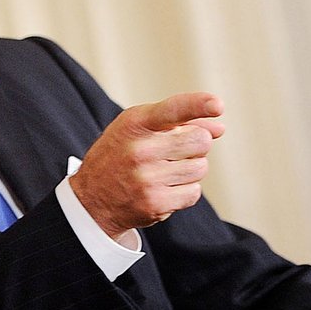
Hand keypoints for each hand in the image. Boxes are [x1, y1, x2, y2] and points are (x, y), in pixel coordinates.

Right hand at [69, 92, 224, 238]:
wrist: (91, 199)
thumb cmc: (120, 155)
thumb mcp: (138, 129)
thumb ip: (178, 122)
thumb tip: (219, 128)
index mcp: (134, 124)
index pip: (172, 110)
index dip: (197, 105)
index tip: (217, 105)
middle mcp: (139, 150)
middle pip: (201, 141)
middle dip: (195, 145)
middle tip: (174, 151)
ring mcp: (147, 179)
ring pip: (200, 168)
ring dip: (190, 169)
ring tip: (164, 171)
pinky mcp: (156, 203)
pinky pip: (194, 192)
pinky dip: (184, 191)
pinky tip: (163, 188)